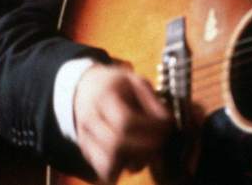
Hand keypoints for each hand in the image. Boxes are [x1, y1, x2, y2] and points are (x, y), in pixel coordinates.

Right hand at [74, 63, 172, 183]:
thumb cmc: (118, 86)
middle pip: (116, 146)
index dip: (151, 130)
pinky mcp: (87, 152)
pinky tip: (132, 156)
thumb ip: (152, 100)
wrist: (86, 89)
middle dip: (146, 149)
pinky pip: (105, 171)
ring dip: (135, 163)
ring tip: (147, 151)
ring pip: (109, 164)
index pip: (125, 122)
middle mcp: (89, 118)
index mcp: (103, 97)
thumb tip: (167, 123)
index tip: (167, 128)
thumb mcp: (135, 81)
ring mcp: (84, 137)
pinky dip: (122, 170)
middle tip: (161, 143)